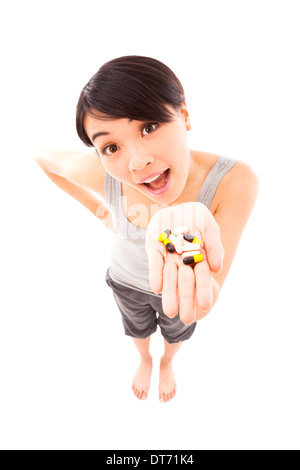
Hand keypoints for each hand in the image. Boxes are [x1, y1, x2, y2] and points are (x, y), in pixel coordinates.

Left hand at [145, 202, 223, 323]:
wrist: (175, 202)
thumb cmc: (195, 216)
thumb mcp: (209, 225)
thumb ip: (214, 245)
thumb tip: (216, 268)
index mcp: (198, 258)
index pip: (202, 278)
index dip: (203, 291)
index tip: (205, 306)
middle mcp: (182, 261)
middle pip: (185, 283)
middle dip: (186, 300)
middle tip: (186, 319)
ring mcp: (167, 256)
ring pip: (169, 277)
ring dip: (170, 294)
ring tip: (170, 311)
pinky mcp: (153, 248)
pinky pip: (154, 264)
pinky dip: (155, 275)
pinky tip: (156, 288)